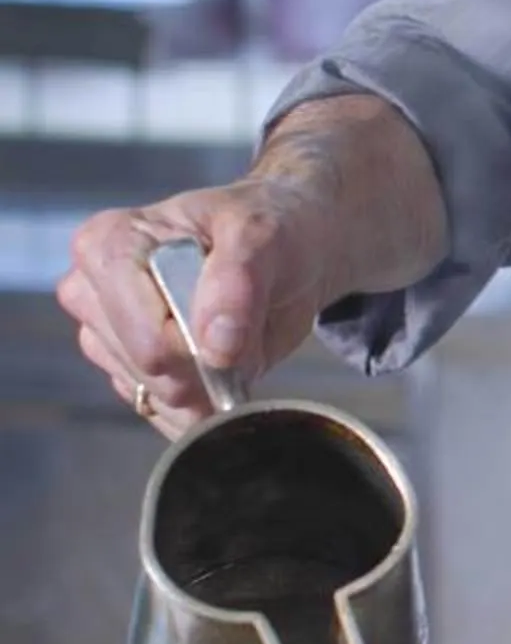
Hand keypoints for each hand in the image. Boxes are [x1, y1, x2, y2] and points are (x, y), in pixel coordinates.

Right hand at [57, 92, 447, 435]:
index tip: (232, 323)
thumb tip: (216, 346)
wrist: (287, 253)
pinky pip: (163, 413)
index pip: (144, 331)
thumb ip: (238, 280)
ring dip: (209, 385)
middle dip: (206, 364)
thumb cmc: (267, 230)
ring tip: (235, 341)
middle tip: (242, 331)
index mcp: (109, 244)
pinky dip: (205, 404)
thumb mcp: (264, 235)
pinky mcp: (127, 371)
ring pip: (155, 396)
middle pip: (147, 368)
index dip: (196, 341)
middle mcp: (90, 290)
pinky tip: (226, 375)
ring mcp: (105, 335)